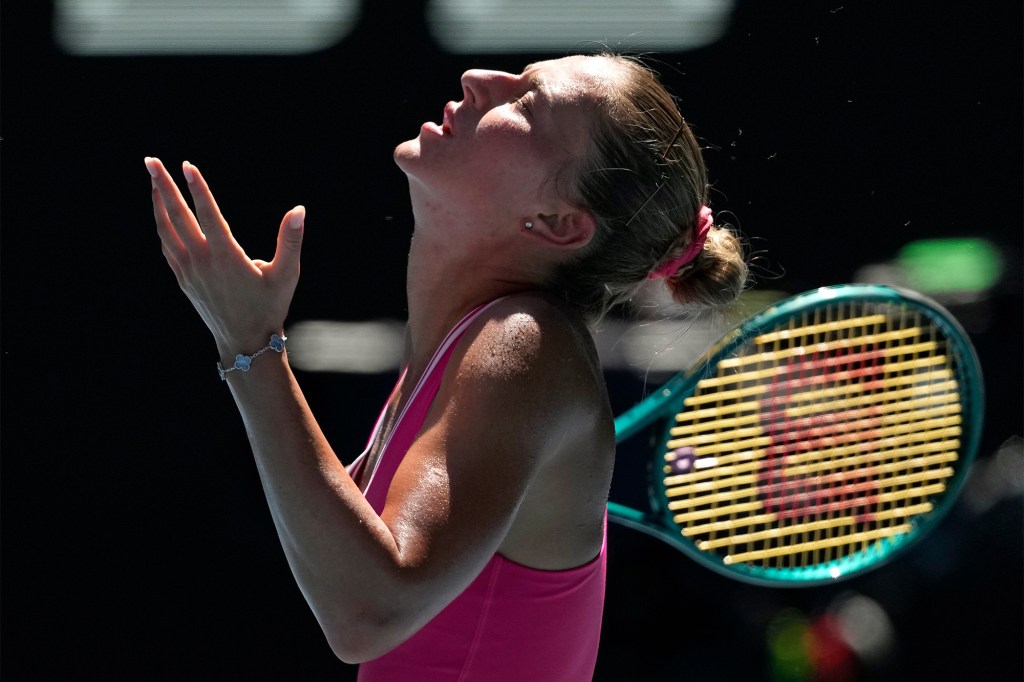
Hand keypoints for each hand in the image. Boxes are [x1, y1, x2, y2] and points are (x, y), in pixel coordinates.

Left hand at [146, 157, 304, 354]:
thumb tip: (299, 210)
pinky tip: (162, 214)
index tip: (186, 165)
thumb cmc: (270, 306)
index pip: (207, 215)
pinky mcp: (183, 279)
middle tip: (151, 161)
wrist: (246, 341)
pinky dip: (162, 226)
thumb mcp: (287, 275)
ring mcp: (188, 271)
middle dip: (163, 186)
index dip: (197, 188)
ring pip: (166, 230)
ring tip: (152, 180)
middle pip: (177, 216)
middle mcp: (202, 262)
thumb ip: (290, 241)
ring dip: (158, 203)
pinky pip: (167, 246)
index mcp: (226, 258)